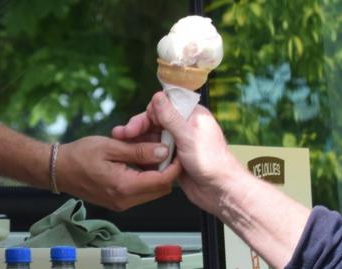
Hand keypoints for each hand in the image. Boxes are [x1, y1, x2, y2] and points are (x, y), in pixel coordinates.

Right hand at [56, 136, 180, 210]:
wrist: (58, 169)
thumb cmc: (80, 155)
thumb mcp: (111, 146)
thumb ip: (139, 151)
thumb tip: (163, 151)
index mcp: (124, 186)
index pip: (162, 181)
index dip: (174, 166)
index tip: (178, 150)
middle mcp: (125, 200)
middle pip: (162, 188)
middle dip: (168, 169)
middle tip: (166, 149)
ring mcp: (122, 203)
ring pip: (153, 191)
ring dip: (158, 174)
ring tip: (152, 153)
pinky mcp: (119, 202)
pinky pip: (142, 192)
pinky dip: (147, 178)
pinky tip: (141, 162)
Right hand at [113, 92, 245, 213]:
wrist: (219, 190)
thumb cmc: (211, 161)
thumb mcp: (187, 135)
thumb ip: (171, 116)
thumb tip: (158, 96)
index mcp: (193, 115)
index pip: (165, 106)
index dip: (148, 113)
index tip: (134, 125)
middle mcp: (186, 126)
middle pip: (157, 121)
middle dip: (139, 127)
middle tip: (122, 135)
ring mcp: (180, 142)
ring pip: (155, 137)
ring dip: (140, 140)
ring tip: (123, 145)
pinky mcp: (175, 157)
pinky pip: (157, 151)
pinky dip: (146, 153)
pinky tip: (134, 155)